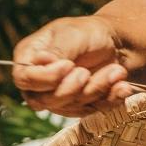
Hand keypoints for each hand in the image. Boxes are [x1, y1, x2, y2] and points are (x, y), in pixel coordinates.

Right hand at [11, 16, 135, 116]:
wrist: (116, 43)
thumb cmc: (89, 33)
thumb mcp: (72, 34)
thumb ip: (56, 50)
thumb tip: (40, 61)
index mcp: (29, 56)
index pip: (24, 78)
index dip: (46, 78)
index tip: (69, 65)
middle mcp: (38, 81)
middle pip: (44, 100)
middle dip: (71, 89)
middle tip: (86, 72)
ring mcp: (56, 96)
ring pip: (69, 108)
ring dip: (95, 89)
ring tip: (114, 70)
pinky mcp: (77, 107)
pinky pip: (90, 113)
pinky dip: (108, 98)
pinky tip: (121, 84)